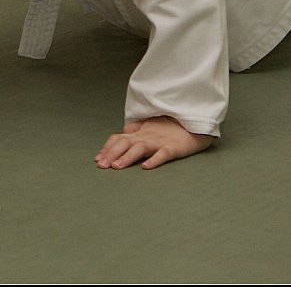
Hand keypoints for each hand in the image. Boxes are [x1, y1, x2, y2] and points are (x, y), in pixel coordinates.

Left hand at [96, 116, 213, 169]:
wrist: (193, 122)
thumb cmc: (170, 127)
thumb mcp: (148, 127)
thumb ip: (134, 131)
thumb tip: (120, 134)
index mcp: (139, 133)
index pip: (118, 139)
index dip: (107, 148)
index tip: (97, 159)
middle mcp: (146, 136)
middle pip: (124, 143)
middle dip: (111, 154)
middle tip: (101, 166)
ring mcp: (159, 141)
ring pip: (140, 148)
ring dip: (126, 157)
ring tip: (116, 166)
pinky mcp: (174, 147)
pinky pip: (163, 153)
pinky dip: (154, 159)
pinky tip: (145, 167)